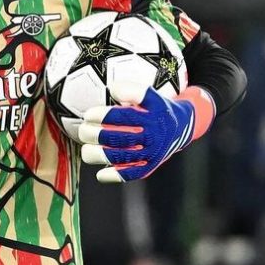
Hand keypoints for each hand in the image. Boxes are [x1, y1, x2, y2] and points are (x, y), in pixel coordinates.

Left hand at [78, 82, 214, 182]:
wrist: (181, 127)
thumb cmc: (158, 108)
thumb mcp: (151, 95)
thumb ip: (133, 90)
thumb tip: (112, 88)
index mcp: (153, 116)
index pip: (125, 117)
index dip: (104, 116)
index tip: (89, 114)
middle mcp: (153, 136)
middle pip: (119, 139)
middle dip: (95, 135)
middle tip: (83, 130)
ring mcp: (151, 153)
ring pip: (121, 157)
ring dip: (99, 155)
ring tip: (86, 150)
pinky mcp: (149, 166)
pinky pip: (131, 174)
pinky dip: (114, 176)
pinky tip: (100, 174)